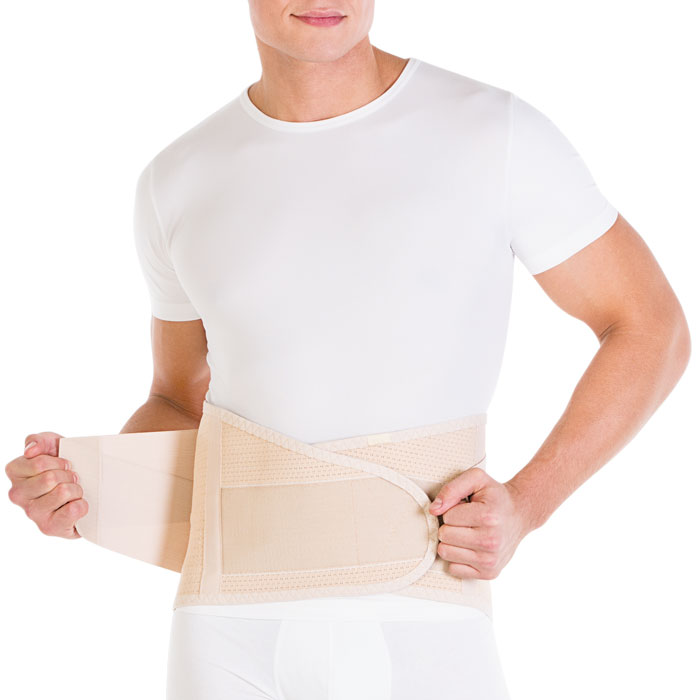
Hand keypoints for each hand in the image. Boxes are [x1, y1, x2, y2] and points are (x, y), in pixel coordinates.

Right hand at [6, 432, 87, 538]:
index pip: (38, 463)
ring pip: (62, 492)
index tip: (64, 465)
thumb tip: (29, 450)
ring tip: (73, 492)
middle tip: (71, 479)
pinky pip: (73, 510)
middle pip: (50, 479)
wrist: (86, 486)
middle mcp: (18, 494)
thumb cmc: (65, 464)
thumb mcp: (53, 444)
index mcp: (15, 471)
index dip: (60, 462)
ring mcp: (32, 513)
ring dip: (76, 489)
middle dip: (69, 475)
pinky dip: (83, 505)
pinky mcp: (49, 528)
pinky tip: (77, 505)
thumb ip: (39, 440)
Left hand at [428, 464, 530, 579]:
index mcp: (488, 517)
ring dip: (452, 542)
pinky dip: (458, 557)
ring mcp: (490, 560)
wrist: (520, 514)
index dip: (453, 509)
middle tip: (466, 521)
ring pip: (445, 552)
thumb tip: (434, 509)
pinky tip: (470, 547)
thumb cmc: (495, 497)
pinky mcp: (488, 573)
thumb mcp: (476, 479)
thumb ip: (452, 489)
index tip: (466, 508)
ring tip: (468, 532)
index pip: (447, 517)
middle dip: (450, 525)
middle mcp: (491, 541)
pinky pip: (454, 568)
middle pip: (444, 535)